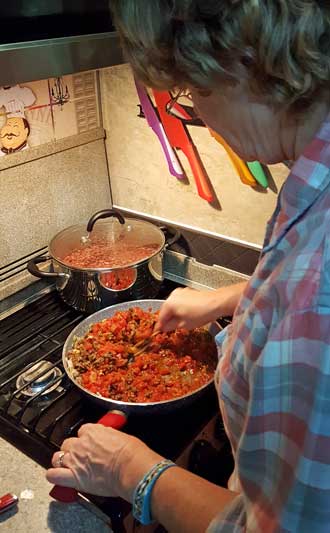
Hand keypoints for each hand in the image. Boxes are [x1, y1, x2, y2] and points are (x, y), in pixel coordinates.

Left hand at [46, 424, 162, 501]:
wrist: (131, 467)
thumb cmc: (131, 453)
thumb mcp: (122, 436)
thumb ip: (109, 437)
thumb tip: (109, 440)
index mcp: (92, 431)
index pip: (82, 431)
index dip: (86, 439)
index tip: (90, 444)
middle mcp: (80, 444)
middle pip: (68, 444)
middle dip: (73, 450)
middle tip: (82, 457)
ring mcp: (74, 460)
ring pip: (57, 457)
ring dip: (62, 462)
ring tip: (69, 467)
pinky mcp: (73, 477)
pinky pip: (53, 475)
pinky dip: (54, 476)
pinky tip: (59, 477)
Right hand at [155, 287, 218, 331]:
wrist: (216, 303)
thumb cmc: (201, 313)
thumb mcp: (183, 325)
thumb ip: (170, 326)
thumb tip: (164, 328)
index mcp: (169, 304)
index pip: (160, 317)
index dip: (159, 326)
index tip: (158, 332)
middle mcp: (173, 296)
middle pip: (166, 310)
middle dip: (167, 319)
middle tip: (168, 329)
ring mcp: (181, 292)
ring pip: (173, 306)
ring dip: (174, 314)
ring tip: (179, 324)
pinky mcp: (188, 292)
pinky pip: (180, 302)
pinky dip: (180, 309)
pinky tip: (186, 316)